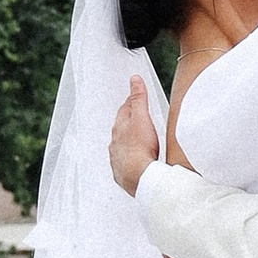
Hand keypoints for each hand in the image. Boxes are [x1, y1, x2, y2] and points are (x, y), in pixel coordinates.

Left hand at [109, 76, 162, 196]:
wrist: (140, 178)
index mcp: (120, 127)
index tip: (136, 97)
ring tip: (136, 139)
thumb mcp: (142, 118)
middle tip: (136, 116)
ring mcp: (117, 158)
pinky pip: (123, 162)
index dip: (132, 102)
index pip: (125, 109)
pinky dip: (128, 158)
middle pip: (121, 127)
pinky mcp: (122, 172)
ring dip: (127, 141)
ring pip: (120, 145)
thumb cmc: (141, 148)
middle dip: (128, 121)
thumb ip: (139, 98)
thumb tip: (134, 79)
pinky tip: (135, 161)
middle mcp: (114, 142)